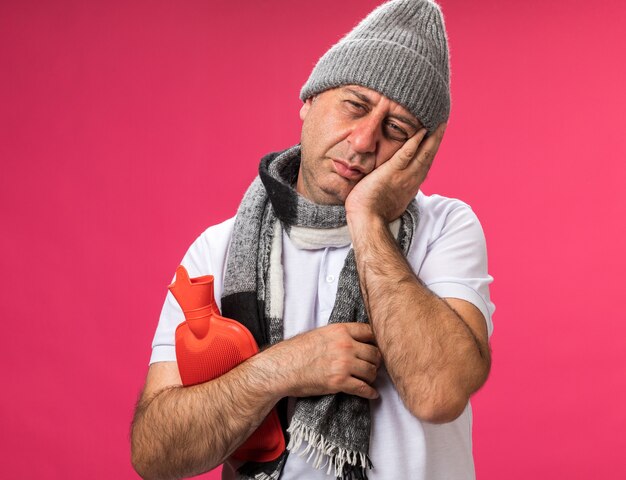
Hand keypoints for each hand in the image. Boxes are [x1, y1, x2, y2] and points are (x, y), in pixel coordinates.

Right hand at [257, 323, 381, 399]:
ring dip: (372, 377)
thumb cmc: (296, 351)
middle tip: (374, 365)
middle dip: (376, 361)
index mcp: (340, 330)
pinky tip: (372, 394)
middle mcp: (345, 345)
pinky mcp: (340, 382)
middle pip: (374, 353)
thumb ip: (338, 335)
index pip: (369, 332)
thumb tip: (352, 341)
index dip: (376, 341)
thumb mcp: (320, 334)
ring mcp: (344, 364)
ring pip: (371, 371)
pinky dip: (370, 393)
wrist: (283, 367)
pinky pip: (363, 388)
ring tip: (369, 379)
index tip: (376, 347)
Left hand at [345, 123, 446, 222]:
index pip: (424, 167)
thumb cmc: (372, 215)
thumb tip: (389, 190)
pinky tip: (421, 130)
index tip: (434, 143)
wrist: (367, 221)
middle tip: (443, 126)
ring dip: (432, 138)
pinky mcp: (392, 171)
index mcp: (410, 188)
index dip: (430, 154)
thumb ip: (393, 193)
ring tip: (439, 124)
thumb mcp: (389, 204)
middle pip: (428, 157)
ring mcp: (403, 176)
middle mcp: (411, 181)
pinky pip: (407, 153)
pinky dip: (415, 141)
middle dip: (436, 141)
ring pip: (423, 154)